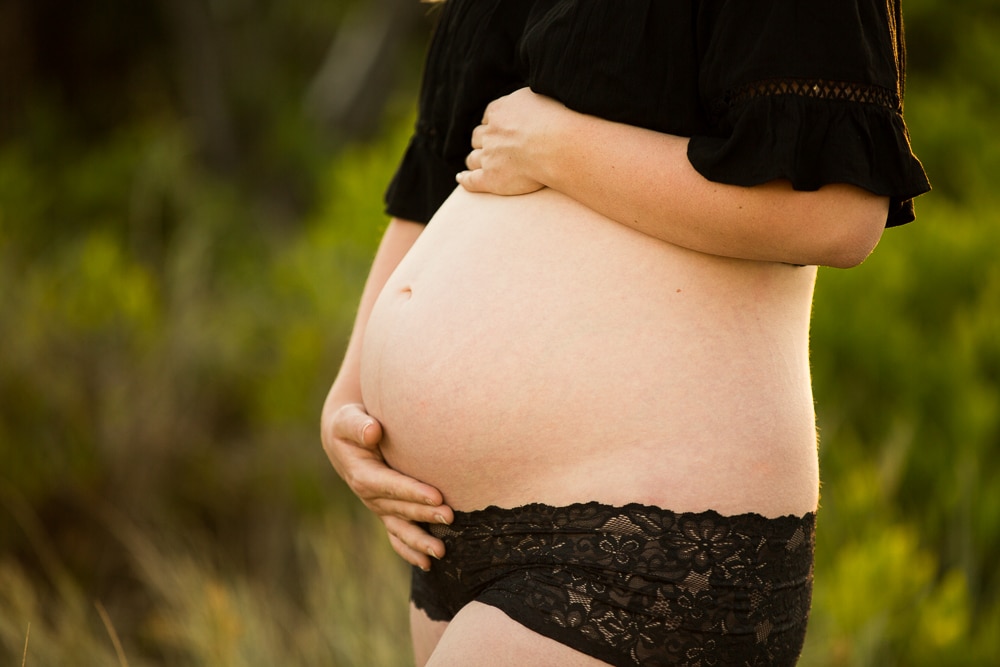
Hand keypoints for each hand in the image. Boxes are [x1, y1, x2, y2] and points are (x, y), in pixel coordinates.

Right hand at [321, 403, 452, 570]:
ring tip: (442, 551)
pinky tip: (428, 564)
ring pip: (400, 527)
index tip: (437, 496)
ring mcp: (379, 507)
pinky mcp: (387, 511)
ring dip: (420, 540)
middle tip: (451, 517)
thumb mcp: (347, 420)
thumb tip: (372, 432)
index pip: (390, 485)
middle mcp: (370, 496)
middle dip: (425, 515)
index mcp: (362, 475)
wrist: (345, 439)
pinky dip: (410, 550)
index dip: (412, 492)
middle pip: (400, 508)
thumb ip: (358, 425)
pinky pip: (397, 535)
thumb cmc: (351, 424)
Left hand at [457, 87, 564, 194]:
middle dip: (482, 142)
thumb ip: (525, 101)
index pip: (489, 117)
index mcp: (500, 111)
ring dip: (474, 160)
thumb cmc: (555, 119)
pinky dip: (465, 179)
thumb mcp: (538, 97)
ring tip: (477, 164)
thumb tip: (524, 103)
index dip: (493, 124)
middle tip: (492, 147)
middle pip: (478, 137)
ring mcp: (488, 156)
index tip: (499, 129)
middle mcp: (490, 133)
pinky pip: (471, 180)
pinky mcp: (491, 178)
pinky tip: (461, 178)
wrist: (555, 144)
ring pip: (473, 158)